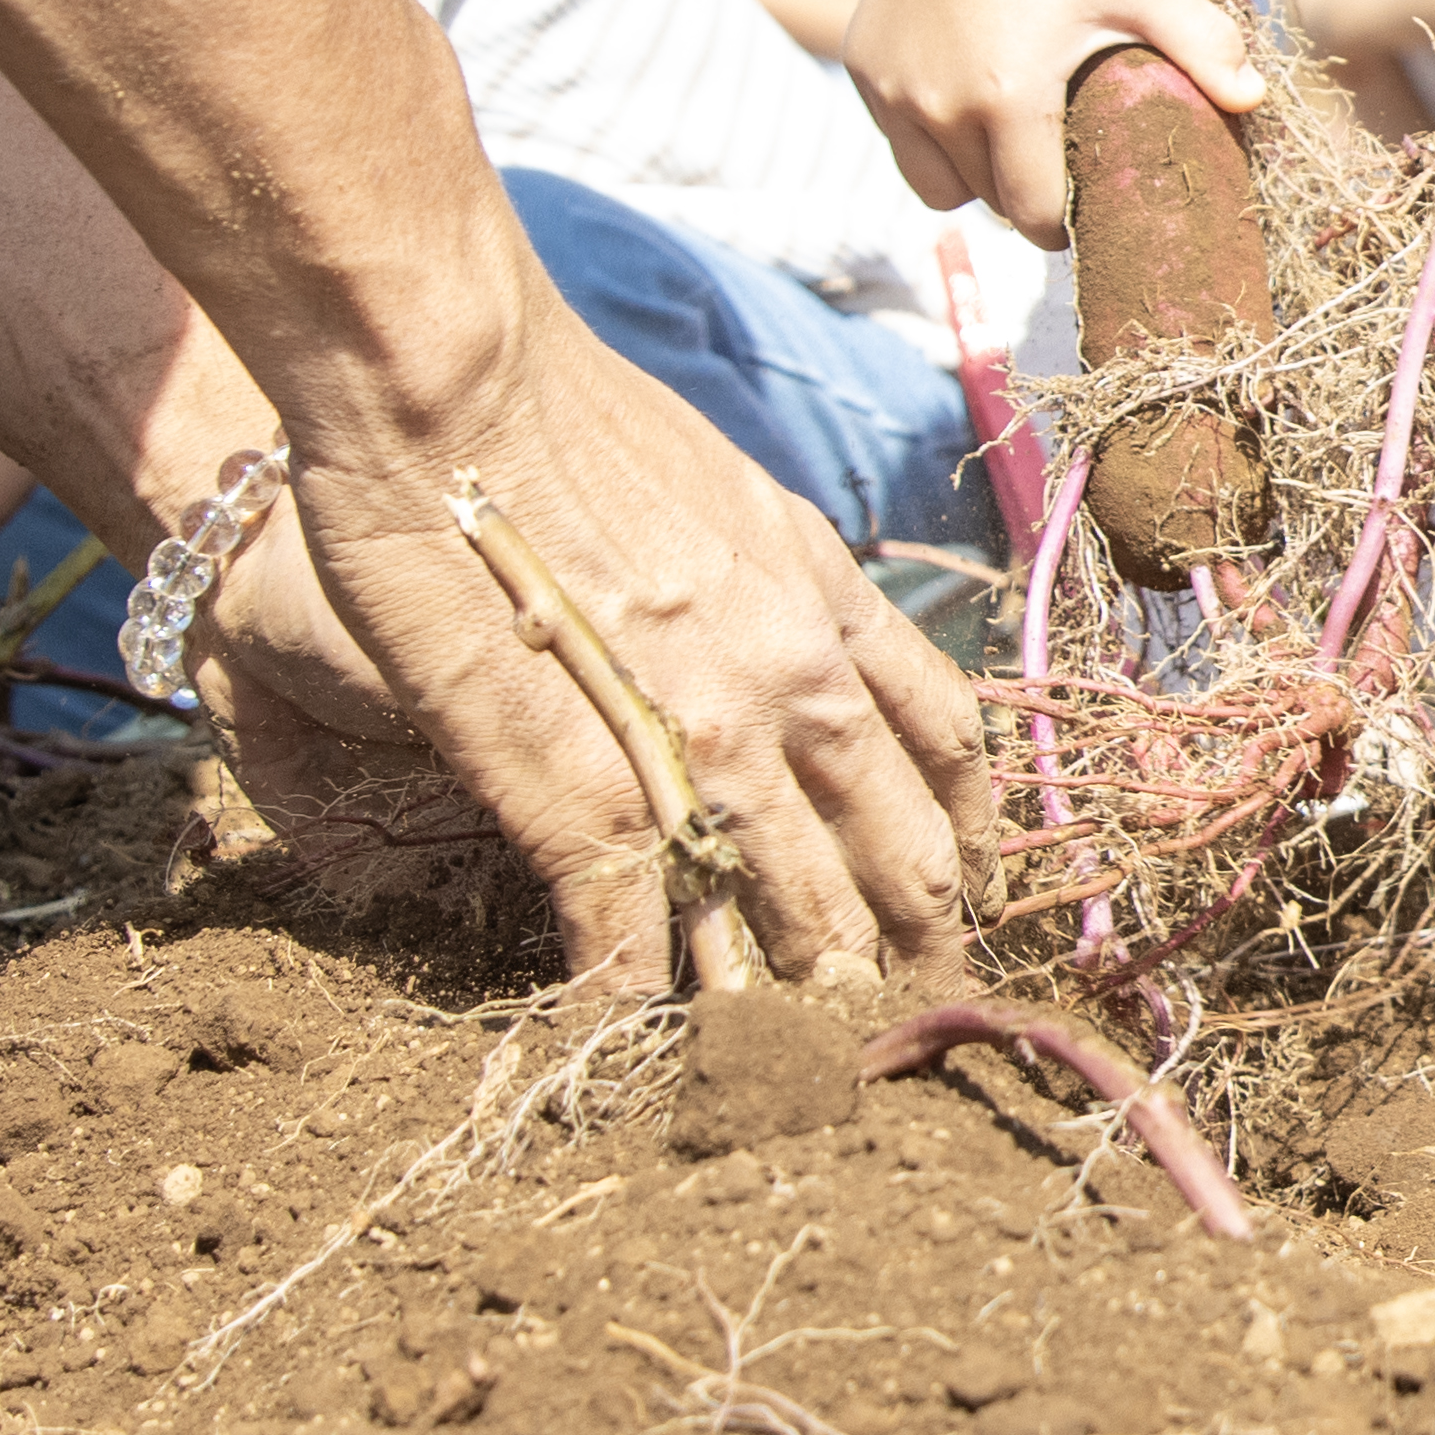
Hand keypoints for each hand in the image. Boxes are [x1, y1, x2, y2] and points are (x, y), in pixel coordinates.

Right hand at [218, 309, 1001, 994]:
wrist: (452, 377)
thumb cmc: (565, 411)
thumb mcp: (725, 485)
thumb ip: (770, 575)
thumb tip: (785, 625)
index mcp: (825, 598)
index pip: (947, 740)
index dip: (974, 830)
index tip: (982, 889)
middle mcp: (792, 675)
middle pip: (896, 849)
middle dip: (917, 940)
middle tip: (924, 1012)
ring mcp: (697, 737)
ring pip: (795, 903)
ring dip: (812, 990)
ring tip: (826, 1058)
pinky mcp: (583, 781)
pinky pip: (636, 919)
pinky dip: (639, 987)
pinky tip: (638, 1032)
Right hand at [837, 0, 1265, 233]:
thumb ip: (1202, 42)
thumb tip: (1256, 100)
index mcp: (1008, 100)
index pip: (1036, 216)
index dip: (1067, 221)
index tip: (1089, 196)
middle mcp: (938, 108)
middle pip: (991, 204)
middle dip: (1028, 196)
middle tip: (1062, 155)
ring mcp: (892, 93)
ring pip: (939, 187)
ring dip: (977, 177)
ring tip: (1014, 133)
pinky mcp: (864, 71)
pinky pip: (902, 143)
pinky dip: (933, 137)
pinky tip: (968, 93)